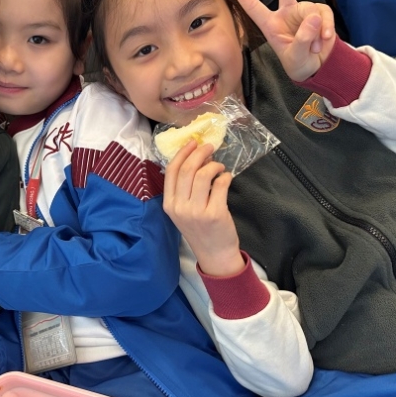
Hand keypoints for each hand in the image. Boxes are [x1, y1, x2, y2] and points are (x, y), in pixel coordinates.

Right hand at [163, 141, 244, 277]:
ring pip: (203, 175)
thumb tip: (197, 159)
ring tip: (220, 167)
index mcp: (169, 204)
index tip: (193, 142)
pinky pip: (220, 185)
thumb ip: (185, 188)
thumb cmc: (199, 229)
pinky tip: (226, 178)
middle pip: (187, 170)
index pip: (171, 171)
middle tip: (210, 147)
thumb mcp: (183, 211)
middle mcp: (180, 207)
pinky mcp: (215, 214)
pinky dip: (225, 176)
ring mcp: (197, 211)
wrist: (214, 253)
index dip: (183, 153)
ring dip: (214, 165)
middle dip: (200, 153)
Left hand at [227, 0, 336, 81]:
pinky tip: (325, 41)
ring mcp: (304, 11)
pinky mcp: (320, 14)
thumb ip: (302, 39)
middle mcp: (286, 12)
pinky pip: (325, 16)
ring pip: (313, 12)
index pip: (253, 7)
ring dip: (317, 32)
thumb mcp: (296, 57)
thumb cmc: (299, 63)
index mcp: (270, 24)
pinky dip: (327, 30)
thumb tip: (315, 17)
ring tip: (315, 47)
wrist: (318, 67)